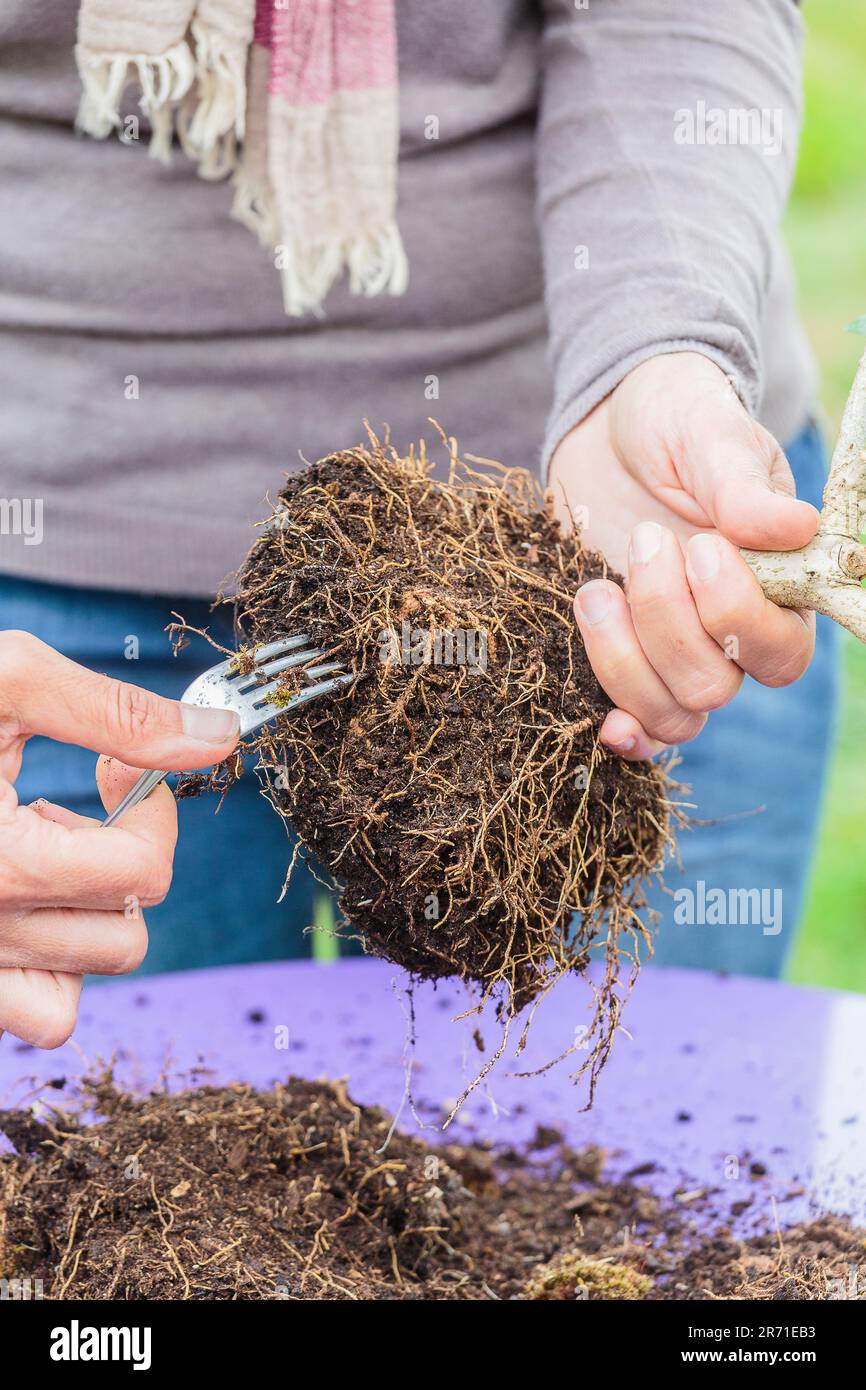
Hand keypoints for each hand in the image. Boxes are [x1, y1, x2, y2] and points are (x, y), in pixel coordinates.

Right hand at [0, 631, 239, 1047]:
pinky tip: (16, 894)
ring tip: (35, 851)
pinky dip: (43, 968)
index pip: (143, 874)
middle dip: (121, 862)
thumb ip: (116, 713)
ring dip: (83, 920)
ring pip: (79, 988)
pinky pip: (31, 1015)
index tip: (117, 772)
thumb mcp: (5, 680)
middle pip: (125, 935)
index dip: (152, 811)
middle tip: (71, 806)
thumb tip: (218, 734)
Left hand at [549, 353, 818, 758]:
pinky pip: (638, 728)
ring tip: (595, 589)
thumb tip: (796, 528)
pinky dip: (623, 733)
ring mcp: (675, 653)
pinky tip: (604, 719)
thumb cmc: (675, 422)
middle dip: (667, 622)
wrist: (611, 427)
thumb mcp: (706, 432)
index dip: (736, 615)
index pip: (781, 649)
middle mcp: (732, 634)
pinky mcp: (627, 659)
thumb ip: (740, 483)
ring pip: (672, 713)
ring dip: (624, 660)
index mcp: (778, 586)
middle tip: (644, 540)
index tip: (699, 544)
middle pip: (714, 685)